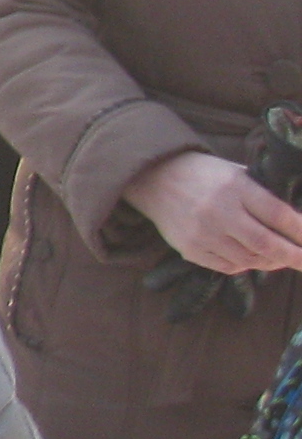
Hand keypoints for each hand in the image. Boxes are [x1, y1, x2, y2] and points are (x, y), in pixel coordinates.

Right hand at [127, 151, 301, 276]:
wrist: (153, 179)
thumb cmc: (202, 174)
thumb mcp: (235, 172)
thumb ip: (261, 194)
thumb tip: (294, 222)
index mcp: (234, 186)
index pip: (278, 214)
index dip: (301, 231)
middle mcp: (218, 211)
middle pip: (266, 243)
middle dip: (294, 256)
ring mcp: (202, 232)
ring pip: (249, 259)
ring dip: (270, 262)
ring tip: (280, 259)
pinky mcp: (189, 248)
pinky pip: (227, 266)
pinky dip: (246, 265)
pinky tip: (251, 258)